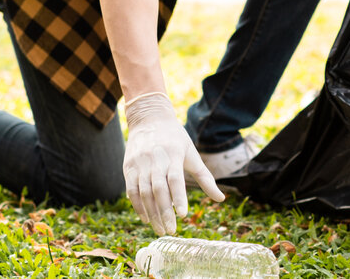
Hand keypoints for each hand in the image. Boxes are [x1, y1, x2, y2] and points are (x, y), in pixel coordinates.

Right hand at [123, 92, 224, 234]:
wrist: (149, 119)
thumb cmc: (176, 139)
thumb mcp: (192, 154)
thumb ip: (205, 178)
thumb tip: (221, 199)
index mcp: (173, 154)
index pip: (175, 179)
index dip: (179, 197)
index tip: (183, 214)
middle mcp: (155, 159)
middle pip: (158, 189)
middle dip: (164, 212)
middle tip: (170, 230)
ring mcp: (140, 163)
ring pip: (144, 191)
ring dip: (151, 212)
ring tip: (160, 228)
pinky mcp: (128, 166)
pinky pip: (131, 189)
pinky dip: (137, 205)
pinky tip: (146, 218)